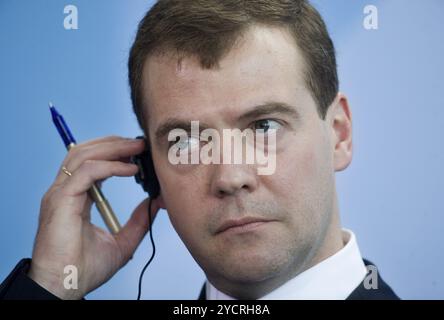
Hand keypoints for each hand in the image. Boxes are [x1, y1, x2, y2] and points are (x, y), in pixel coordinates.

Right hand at [28, 136, 161, 298]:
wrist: (65, 288)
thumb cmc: (85, 269)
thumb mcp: (122, 241)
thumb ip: (138, 220)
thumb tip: (156, 202)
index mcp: (75, 197)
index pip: (92, 163)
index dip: (115, 153)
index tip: (139, 152)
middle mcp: (65, 191)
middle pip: (86, 152)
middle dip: (115, 143)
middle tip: (140, 143)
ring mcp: (60, 193)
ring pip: (83, 154)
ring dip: (112, 147)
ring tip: (136, 148)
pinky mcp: (61, 200)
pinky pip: (86, 172)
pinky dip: (110, 166)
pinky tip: (130, 170)